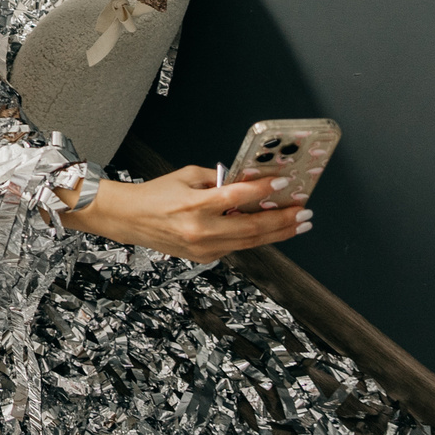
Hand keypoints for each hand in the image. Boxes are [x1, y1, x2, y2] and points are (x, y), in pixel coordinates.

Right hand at [64, 167, 308, 262]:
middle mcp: (201, 230)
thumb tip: (250, 180)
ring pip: (250, 242)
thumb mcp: (186, 176)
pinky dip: (254, 237)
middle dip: (284, 219)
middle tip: (305, 212)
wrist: (128, 219)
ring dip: (278, 232)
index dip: (266, 190)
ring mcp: (204, 248)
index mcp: (194, 205)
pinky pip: (236, 246)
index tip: (285, 182)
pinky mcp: (204, 257)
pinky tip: (268, 229)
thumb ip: (219, 179)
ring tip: (298, 224)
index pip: (239, 196)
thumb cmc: (154, 194)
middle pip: (253, 227)